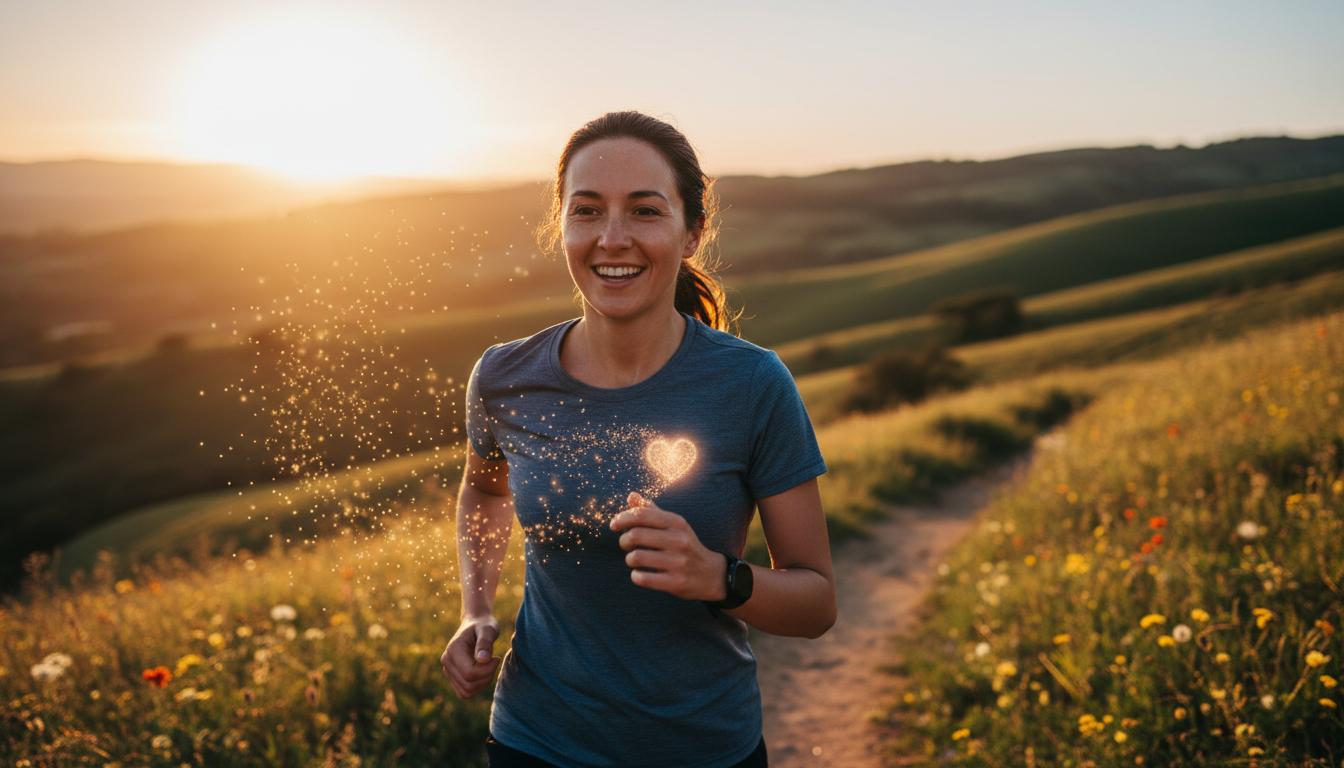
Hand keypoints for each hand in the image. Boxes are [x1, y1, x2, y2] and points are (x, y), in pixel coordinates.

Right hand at [441, 614, 500, 698]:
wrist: (476, 625)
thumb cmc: (484, 626)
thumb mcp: (488, 629)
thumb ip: (485, 643)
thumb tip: (482, 659)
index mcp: (453, 650)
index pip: (470, 673)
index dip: (487, 670)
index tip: (496, 657)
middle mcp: (446, 661)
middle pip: (468, 685)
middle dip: (486, 677)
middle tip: (494, 661)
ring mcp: (448, 670)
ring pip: (466, 692)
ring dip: (482, 683)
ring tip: (488, 666)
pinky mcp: (452, 677)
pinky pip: (465, 693)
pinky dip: (477, 687)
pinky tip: (484, 672)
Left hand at [609, 491, 725, 600]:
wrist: (711, 574)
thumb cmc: (686, 546)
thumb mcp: (674, 525)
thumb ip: (652, 511)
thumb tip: (631, 496)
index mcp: (677, 523)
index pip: (642, 514)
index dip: (622, 518)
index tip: (614, 525)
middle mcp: (678, 540)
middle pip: (635, 535)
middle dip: (624, 540)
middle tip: (625, 544)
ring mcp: (678, 562)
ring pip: (637, 557)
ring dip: (629, 559)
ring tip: (633, 559)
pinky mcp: (676, 582)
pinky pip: (644, 578)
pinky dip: (636, 576)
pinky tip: (639, 574)